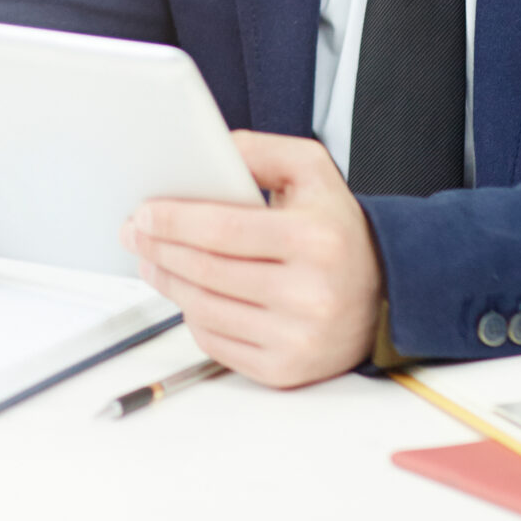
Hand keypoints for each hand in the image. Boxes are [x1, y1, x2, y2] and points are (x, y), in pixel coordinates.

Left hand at [122, 131, 382, 388]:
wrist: (384, 292)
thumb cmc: (338, 230)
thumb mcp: (311, 171)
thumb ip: (260, 151)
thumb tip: (209, 149)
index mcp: (315, 241)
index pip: (223, 230)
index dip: (173, 221)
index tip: (143, 213)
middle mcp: (310, 294)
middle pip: (206, 271)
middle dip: (158, 249)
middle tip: (135, 233)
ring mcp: (297, 338)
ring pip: (204, 309)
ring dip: (166, 282)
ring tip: (151, 261)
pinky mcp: (285, 370)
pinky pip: (216, 344)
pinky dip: (192, 317)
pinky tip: (187, 294)